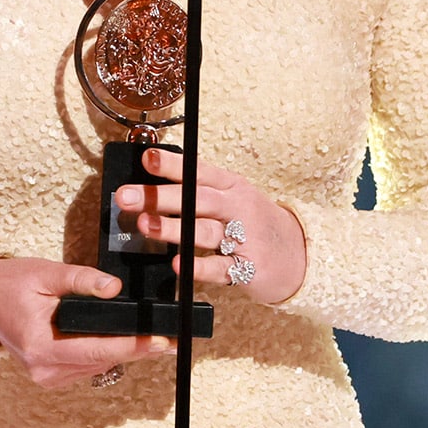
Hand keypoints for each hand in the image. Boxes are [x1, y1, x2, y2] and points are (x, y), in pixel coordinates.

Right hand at [0, 257, 173, 388]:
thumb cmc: (8, 284)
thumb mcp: (45, 273)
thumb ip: (81, 279)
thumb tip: (114, 288)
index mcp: (41, 346)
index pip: (98, 350)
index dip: (133, 346)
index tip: (162, 342)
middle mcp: (43, 369)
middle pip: (102, 362)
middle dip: (136, 350)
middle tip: (170, 339)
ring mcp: (45, 376)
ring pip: (97, 367)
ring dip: (122, 353)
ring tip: (150, 337)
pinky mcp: (49, 375)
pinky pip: (85, 367)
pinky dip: (103, 354)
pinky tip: (120, 340)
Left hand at [116, 149, 305, 304]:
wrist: (301, 255)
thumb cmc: (255, 224)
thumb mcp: (234, 198)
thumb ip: (199, 193)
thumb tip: (150, 187)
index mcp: (231, 186)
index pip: (198, 171)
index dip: (172, 165)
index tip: (146, 158)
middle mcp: (238, 207)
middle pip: (197, 198)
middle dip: (160, 197)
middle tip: (127, 197)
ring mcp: (245, 238)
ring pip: (205, 230)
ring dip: (173, 228)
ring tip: (145, 225)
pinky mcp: (249, 268)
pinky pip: (220, 269)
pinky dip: (198, 267)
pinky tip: (178, 265)